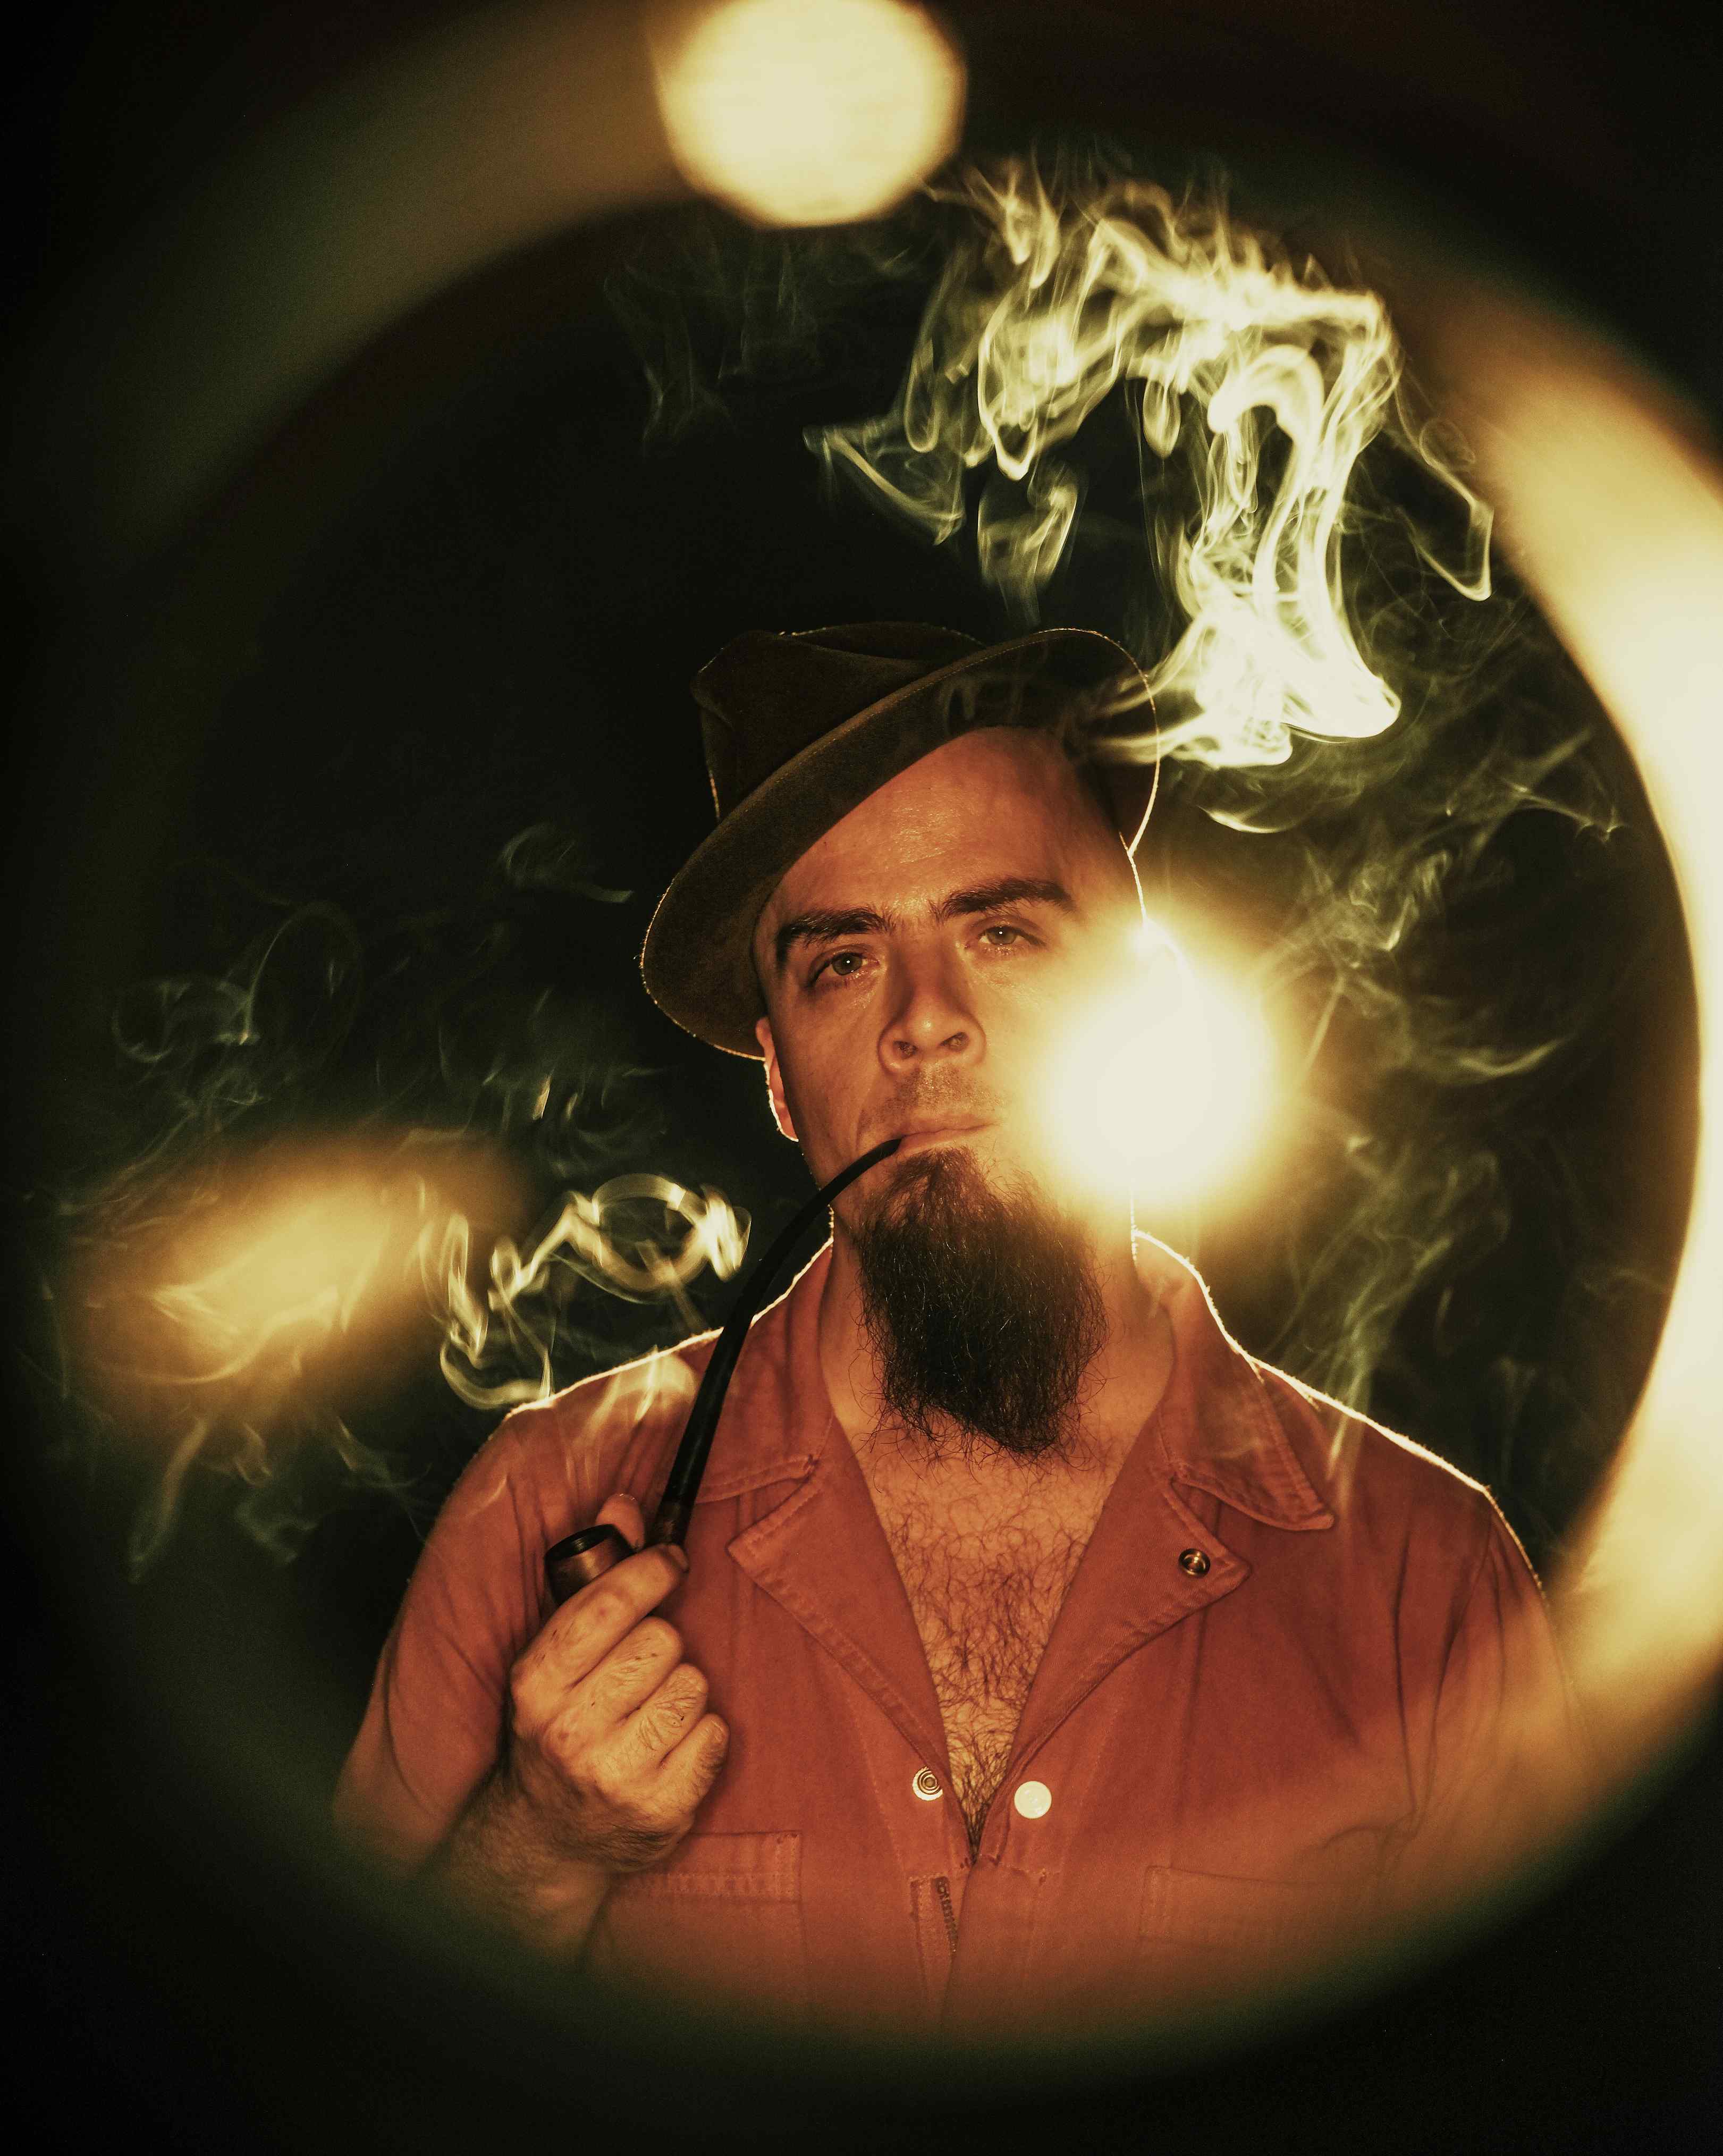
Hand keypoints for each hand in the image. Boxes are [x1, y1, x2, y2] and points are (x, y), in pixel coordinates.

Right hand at [496, 1491, 728, 1875]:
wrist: (544, 1840)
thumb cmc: (556, 1729)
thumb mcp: (553, 1657)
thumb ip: (592, 1578)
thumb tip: (624, 1504)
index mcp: (536, 1684)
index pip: (605, 1606)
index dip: (649, 1571)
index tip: (671, 1561)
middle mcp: (570, 1731)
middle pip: (661, 1640)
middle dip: (661, 1644)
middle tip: (640, 1670)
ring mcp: (616, 1775)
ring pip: (694, 1683)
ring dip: (683, 1689)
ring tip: (650, 1713)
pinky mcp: (661, 1810)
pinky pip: (716, 1733)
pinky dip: (703, 1734)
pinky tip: (670, 1747)